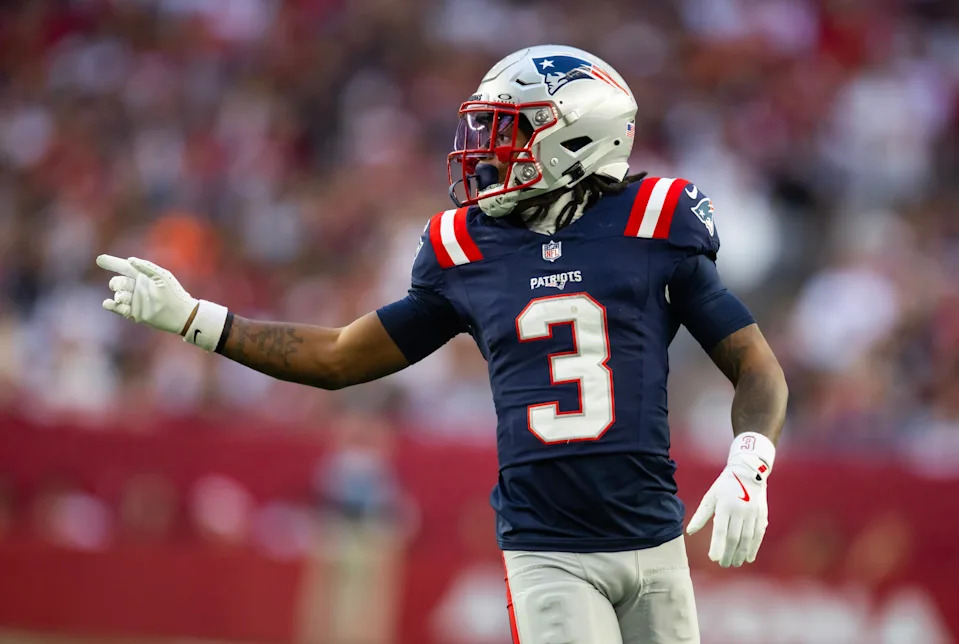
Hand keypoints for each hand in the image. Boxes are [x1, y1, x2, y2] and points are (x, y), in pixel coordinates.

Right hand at [96, 255, 198, 334]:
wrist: (181, 314)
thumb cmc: (174, 292)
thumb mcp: (162, 276)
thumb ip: (146, 267)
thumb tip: (129, 260)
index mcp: (143, 276)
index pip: (123, 267)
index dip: (111, 263)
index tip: (99, 260)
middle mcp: (137, 287)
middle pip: (118, 282)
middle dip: (116, 283)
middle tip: (118, 286)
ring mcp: (135, 300)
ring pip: (118, 295)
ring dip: (118, 295)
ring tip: (123, 298)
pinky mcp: (134, 313)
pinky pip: (118, 309)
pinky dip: (111, 306)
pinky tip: (108, 303)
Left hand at [686, 432, 774, 567]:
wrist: (749, 472)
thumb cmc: (725, 486)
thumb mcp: (710, 497)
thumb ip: (701, 515)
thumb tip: (689, 532)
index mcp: (725, 506)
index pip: (720, 530)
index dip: (717, 545)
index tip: (713, 558)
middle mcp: (740, 510)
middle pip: (734, 537)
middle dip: (729, 553)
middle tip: (724, 564)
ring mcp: (753, 513)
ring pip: (747, 538)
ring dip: (741, 553)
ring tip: (735, 563)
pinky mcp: (762, 515)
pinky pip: (758, 535)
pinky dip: (754, 548)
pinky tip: (748, 557)